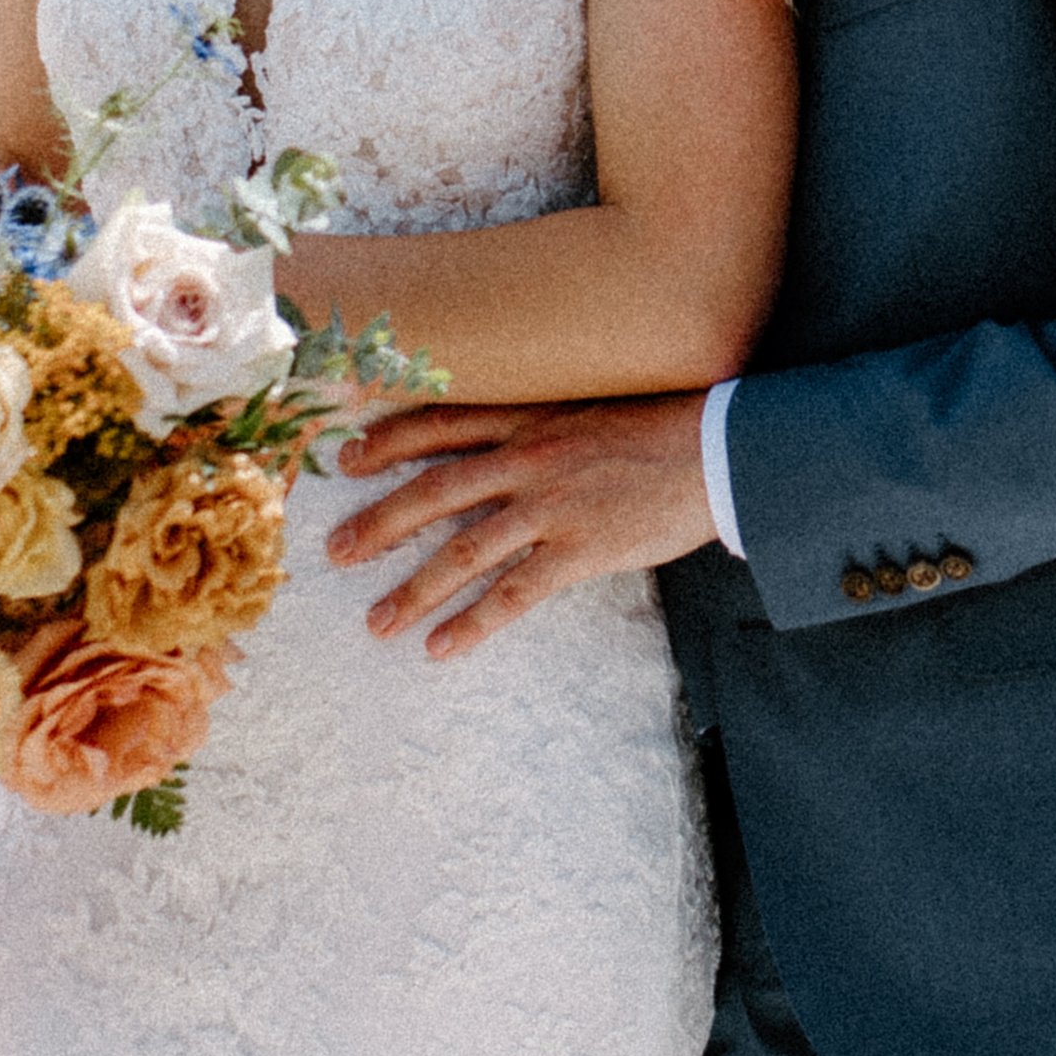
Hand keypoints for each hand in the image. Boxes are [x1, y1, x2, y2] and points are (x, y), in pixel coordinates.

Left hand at [327, 396, 717, 656]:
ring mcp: (552, 506)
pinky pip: (514, 594)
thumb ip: (539, 425)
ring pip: (463, 550)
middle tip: (334, 552)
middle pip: (433, 490)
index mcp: (528, 417)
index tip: (346, 459)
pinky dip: (472, 623)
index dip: (388, 440)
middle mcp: (529, 458)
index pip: (440, 424)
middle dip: (379, 522)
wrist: (720, 447)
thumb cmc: (659, 425)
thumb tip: (498, 447)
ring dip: (413, 589)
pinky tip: (440, 648)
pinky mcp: (581, 550)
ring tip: (376, 621)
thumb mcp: (588, 407)